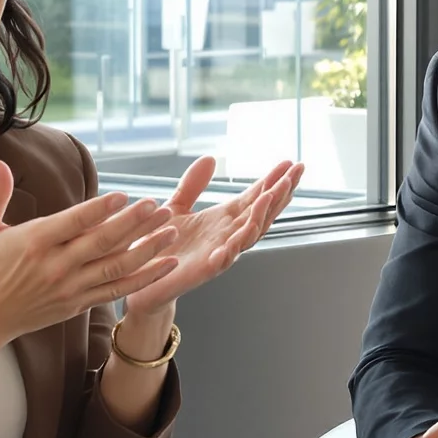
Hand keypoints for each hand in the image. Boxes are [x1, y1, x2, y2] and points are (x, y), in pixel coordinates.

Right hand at [0, 162, 177, 355]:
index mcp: (34, 243)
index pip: (73, 223)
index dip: (100, 209)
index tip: (124, 195)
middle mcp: (56, 266)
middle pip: (102, 243)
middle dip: (134, 224)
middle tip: (159, 206)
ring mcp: (70, 287)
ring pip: (115, 267)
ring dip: (147, 249)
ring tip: (171, 230)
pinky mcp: (79, 303)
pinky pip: (117, 290)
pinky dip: (144, 278)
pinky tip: (167, 264)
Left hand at [120, 158, 302, 319]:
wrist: (143, 278)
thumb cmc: (162, 245)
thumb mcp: (175, 207)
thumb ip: (192, 185)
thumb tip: (210, 159)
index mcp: (223, 220)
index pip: (255, 197)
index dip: (272, 181)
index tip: (289, 164)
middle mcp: (227, 236)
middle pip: (261, 213)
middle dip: (279, 194)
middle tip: (295, 173)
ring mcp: (218, 254)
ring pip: (248, 235)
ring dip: (261, 216)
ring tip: (269, 196)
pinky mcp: (202, 271)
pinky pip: (221, 262)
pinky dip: (230, 251)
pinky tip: (236, 240)